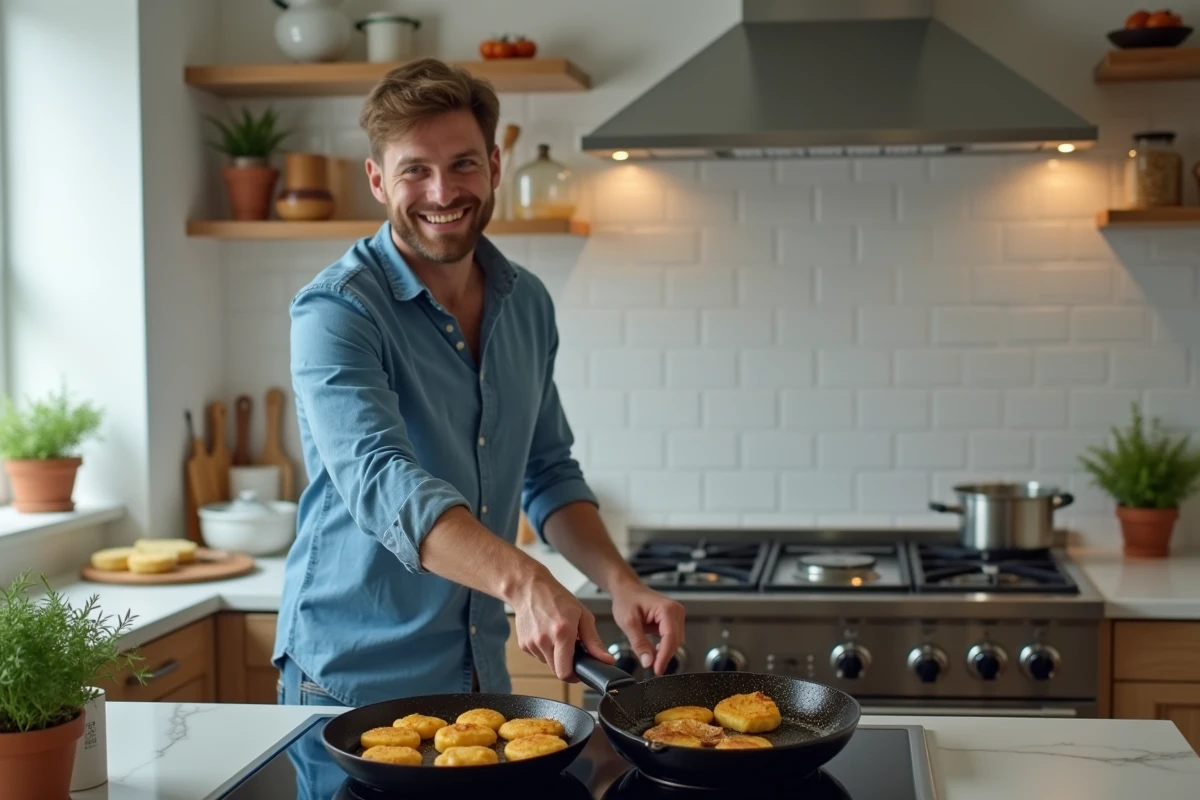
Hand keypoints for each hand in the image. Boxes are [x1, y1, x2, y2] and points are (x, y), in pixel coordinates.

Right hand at [510, 566, 613, 681]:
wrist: (528, 587)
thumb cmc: (556, 598)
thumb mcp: (582, 615)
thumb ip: (594, 641)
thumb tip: (607, 660)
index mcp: (562, 633)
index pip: (565, 672)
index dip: (575, 676)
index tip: (580, 670)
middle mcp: (544, 640)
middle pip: (557, 671)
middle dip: (566, 664)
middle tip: (571, 649)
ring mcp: (531, 643)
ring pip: (548, 663)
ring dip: (555, 656)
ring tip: (557, 636)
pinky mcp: (523, 644)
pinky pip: (538, 656)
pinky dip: (545, 650)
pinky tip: (546, 634)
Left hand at [610, 581, 685, 675]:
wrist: (626, 589)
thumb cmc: (626, 599)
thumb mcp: (628, 623)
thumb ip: (639, 643)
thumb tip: (649, 662)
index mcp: (667, 609)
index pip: (670, 638)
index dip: (664, 657)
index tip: (657, 670)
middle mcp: (676, 611)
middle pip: (675, 642)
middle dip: (664, 656)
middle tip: (651, 668)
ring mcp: (676, 615)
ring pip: (675, 642)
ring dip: (664, 651)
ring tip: (650, 658)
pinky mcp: (673, 620)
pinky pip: (672, 638)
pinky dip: (664, 646)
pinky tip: (654, 650)